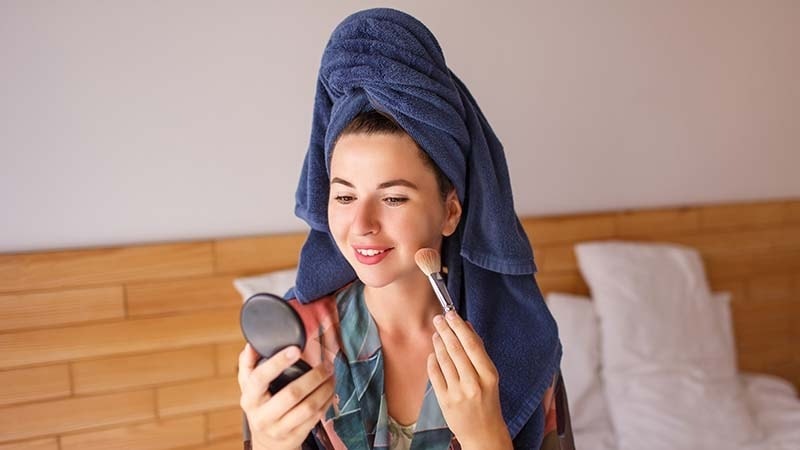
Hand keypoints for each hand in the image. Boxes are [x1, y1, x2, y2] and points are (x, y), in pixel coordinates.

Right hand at [238, 344, 333, 449]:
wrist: (266, 442)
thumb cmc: (260, 407)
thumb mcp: (249, 387)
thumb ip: (248, 364)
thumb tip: (251, 346)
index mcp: (249, 399)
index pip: (260, 379)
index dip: (277, 362)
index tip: (296, 349)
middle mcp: (262, 416)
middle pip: (291, 394)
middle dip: (314, 377)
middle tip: (326, 364)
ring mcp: (279, 428)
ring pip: (308, 407)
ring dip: (324, 389)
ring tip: (332, 375)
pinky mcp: (295, 436)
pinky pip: (315, 417)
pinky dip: (326, 401)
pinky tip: (330, 390)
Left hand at [428, 311, 512, 449]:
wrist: (483, 433)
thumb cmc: (488, 401)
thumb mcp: (490, 377)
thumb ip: (479, 352)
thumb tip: (466, 327)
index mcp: (489, 375)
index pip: (472, 345)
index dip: (459, 327)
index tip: (451, 314)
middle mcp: (473, 383)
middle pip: (455, 349)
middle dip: (445, 330)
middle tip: (438, 318)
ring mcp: (457, 392)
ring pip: (443, 360)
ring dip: (438, 343)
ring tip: (436, 333)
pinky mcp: (444, 400)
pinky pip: (435, 374)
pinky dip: (432, 360)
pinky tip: (433, 353)